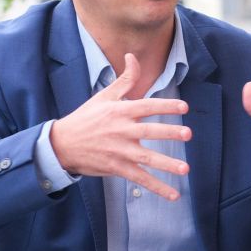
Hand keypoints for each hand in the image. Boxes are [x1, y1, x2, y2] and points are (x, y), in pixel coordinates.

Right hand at [49, 53, 190, 199]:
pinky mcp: (116, 167)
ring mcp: (119, 151)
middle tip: (187, 134)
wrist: (62, 144)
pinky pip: (140, 179)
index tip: (184, 108)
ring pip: (146, 159)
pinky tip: (173, 194)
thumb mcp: (104, 96)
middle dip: (169, 133)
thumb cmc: (86, 118)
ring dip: (166, 165)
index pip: (146, 106)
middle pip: (148, 132)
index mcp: (120, 111)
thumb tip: (132, 56)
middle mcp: (121, 131)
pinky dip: (157, 187)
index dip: (165, 106)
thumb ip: (124, 79)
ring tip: (185, 169)